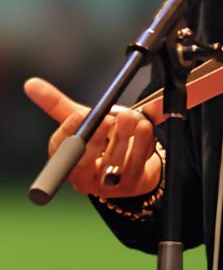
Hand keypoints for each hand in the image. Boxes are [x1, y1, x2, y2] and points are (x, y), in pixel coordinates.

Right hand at [24, 78, 163, 198]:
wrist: (135, 158)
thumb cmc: (102, 136)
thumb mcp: (82, 118)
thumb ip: (58, 103)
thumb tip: (30, 84)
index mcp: (65, 158)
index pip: (58, 148)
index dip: (68, 132)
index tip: (79, 115)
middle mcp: (80, 176)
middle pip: (83, 160)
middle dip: (96, 138)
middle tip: (107, 118)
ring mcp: (104, 185)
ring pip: (112, 161)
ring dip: (124, 137)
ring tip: (133, 118)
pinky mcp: (129, 186)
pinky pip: (134, 165)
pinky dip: (141, 144)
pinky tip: (145, 128)